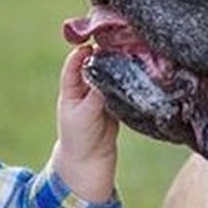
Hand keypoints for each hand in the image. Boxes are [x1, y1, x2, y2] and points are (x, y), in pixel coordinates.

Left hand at [53, 45, 118, 202]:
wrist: (89, 164)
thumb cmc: (79, 139)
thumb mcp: (85, 114)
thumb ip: (96, 94)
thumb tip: (108, 71)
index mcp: (71, 91)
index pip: (74, 65)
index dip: (82, 52)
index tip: (94, 42)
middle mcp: (85, 91)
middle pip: (94, 67)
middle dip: (103, 55)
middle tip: (116, 42)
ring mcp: (100, 98)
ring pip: (109, 77)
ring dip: (117, 67)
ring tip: (128, 54)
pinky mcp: (114, 107)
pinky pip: (120, 89)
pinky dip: (126, 81)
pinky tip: (136, 73)